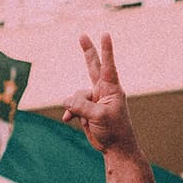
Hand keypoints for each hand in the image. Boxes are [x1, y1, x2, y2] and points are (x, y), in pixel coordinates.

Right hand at [62, 34, 139, 155]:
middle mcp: (103, 91)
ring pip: (76, 95)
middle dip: (87, 51)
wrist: (115, 148)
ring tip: (80, 118)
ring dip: (74, 106)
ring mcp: (94, 100)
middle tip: (82, 35)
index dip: (106, 50)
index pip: (108, 66)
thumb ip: (81, 106)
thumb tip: (66, 101)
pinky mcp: (87, 110)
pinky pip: (73, 106)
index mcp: (111, 89)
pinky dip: (70, 112)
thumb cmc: (114, 131)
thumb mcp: (98, 117)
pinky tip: (68, 120)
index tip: (106, 34)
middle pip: (93, 67)